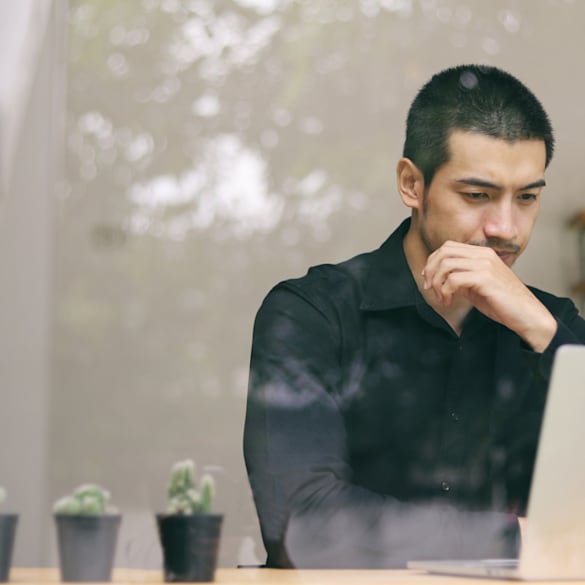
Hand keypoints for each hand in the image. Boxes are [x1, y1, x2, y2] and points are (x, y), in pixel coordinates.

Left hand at [422, 241, 556, 351]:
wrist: (527, 315)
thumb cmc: (503, 302)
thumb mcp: (476, 285)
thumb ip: (460, 277)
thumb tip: (437, 277)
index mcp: (482, 253)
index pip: (447, 247)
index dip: (433, 262)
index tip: (428, 279)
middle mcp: (484, 255)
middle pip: (444, 252)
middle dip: (431, 271)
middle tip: (429, 288)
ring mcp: (485, 265)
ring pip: (446, 265)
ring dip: (437, 283)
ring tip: (442, 298)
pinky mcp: (485, 278)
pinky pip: (453, 279)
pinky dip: (445, 291)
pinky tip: (448, 301)